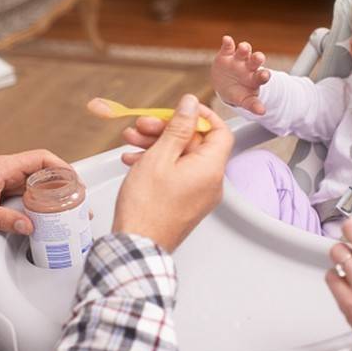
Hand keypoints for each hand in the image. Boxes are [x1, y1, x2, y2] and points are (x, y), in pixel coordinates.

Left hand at [0, 150, 68, 251]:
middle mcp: (4, 170)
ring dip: (50, 194)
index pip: (40, 158)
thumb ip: (5, 219)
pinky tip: (43, 215)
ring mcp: (2, 181)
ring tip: (64, 208)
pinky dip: (37, 202)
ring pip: (34, 183)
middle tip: (75, 198)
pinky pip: (25, 193)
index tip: (74, 180)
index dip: (61, 166)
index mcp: (2, 166)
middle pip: (41, 171)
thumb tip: (29, 226)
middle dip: (60, 183)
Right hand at [112, 94, 231, 251]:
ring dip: (157, 145)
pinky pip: (176, 175)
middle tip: (143, 125)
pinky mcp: (185, 203)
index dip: (201, 115)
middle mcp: (210, 182)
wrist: (137, 245)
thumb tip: (191, 105)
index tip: (181, 108)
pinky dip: (158, 164)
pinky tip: (134, 160)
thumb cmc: (147, 207)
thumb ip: (178, 127)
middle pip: (195, 143)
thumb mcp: (160, 156)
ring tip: (131, 141)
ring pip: (181, 158)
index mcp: (211, 168)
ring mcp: (198, 194)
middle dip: (167, 130)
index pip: (220, 131)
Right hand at [211, 35, 269, 114]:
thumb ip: (253, 105)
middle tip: (258, 58)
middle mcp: (249, 66)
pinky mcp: (226, 54)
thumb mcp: (245, 100)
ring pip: (244, 51)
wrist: (225, 86)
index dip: (263, 74)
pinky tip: (227, 40)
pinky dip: (228, 42)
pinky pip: (228, 46)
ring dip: (244, 48)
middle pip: (255, 60)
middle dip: (257, 58)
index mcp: (255, 78)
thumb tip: (262, 112)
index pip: (262, 75)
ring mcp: (238, 59)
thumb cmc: (239, 93)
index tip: (264, 75)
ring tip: (243, 48)